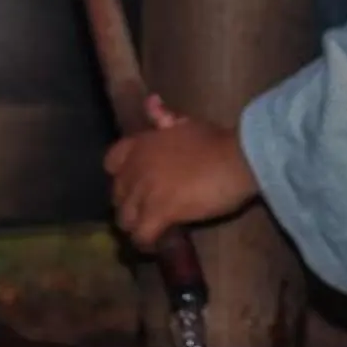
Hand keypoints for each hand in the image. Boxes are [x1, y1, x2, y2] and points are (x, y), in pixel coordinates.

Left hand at [105, 94, 258, 250]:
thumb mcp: (186, 123)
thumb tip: (150, 101)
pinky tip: (155, 245)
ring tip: (149, 232)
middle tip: (145, 212)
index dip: (120, 176)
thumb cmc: (216, 140)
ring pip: (125, 218)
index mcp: (141, 144)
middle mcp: (136, 168)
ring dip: (135, 226)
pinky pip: (141, 235)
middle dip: (128, 205)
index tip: (134, 185)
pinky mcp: (159, 213)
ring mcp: (145, 192)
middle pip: (117, 195)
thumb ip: (164, 117)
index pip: (111, 163)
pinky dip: (146, 243)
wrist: (236, 158)